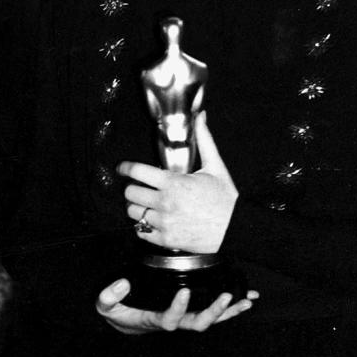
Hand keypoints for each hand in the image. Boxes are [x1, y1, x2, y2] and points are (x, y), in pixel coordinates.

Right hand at [95, 279, 258, 335]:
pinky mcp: (192, 311)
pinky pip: (215, 312)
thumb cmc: (117, 310)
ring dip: (230, 311)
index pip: (170, 319)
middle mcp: (175, 322)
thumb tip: (122, 284)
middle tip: (226, 297)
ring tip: (246, 300)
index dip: (177, 308)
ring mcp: (186, 318)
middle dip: (214, 312)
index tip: (183, 292)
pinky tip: (247, 298)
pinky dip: (232, 307)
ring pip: (211, 319)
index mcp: (155, 320)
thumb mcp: (105, 305)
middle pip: (198, 323)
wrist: (125, 319)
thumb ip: (109, 297)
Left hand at [119, 114, 236, 253]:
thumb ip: (204, 140)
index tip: (122, 169)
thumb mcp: (215, 166)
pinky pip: (141, 232)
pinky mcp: (166, 239)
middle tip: (136, 188)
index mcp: (173, 182)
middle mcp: (165, 202)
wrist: (235, 229)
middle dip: (132, 189)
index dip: (125, 168)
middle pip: (130, 193)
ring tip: (144, 205)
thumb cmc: (226, 199)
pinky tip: (150, 221)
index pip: (137, 172)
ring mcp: (164, 222)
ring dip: (136, 208)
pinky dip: (142, 226)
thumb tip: (201, 117)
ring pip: (133, 213)